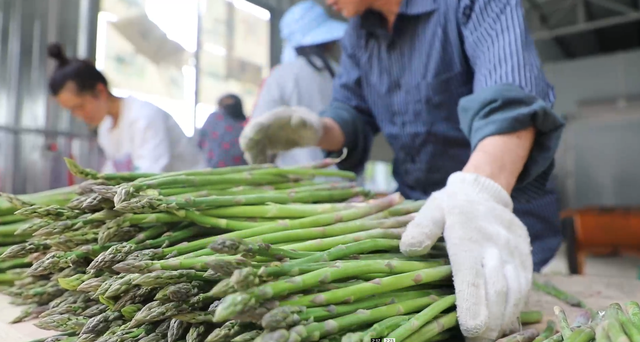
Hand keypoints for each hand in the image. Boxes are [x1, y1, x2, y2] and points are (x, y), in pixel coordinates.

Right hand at [240, 106, 322, 163]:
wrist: (309, 129)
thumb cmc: (312, 125)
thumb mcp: (311, 124)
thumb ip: (304, 122)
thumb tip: (297, 120)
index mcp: (275, 117)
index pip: (259, 124)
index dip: (251, 134)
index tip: (247, 146)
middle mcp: (266, 125)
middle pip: (249, 135)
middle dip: (249, 149)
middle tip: (253, 164)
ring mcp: (264, 134)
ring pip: (251, 146)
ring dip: (253, 158)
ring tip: (261, 170)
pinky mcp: (266, 144)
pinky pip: (257, 153)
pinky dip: (258, 161)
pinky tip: (263, 171)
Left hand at [400, 172, 532, 341]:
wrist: (486, 191)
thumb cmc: (452, 206)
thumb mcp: (432, 209)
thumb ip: (421, 228)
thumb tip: (408, 249)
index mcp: (469, 241)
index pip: (474, 279)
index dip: (474, 308)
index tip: (471, 330)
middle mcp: (496, 249)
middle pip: (498, 292)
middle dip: (491, 322)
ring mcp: (514, 255)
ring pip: (516, 292)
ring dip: (506, 318)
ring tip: (494, 337)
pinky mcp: (525, 258)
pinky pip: (525, 287)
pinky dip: (517, 307)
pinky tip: (506, 322)